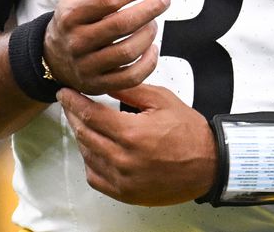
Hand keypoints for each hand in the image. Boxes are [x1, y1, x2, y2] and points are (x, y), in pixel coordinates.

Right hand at [44, 0, 169, 94]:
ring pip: (127, 51)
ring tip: (153, 23)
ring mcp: (86, 66)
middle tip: (164, 0)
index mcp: (71, 14)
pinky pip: (130, 77)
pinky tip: (152, 48)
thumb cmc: (76, 18)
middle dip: (149, 9)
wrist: (53, 55)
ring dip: (148, 34)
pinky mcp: (97, 85)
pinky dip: (148, 63)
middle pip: (120, 24)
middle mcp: (76, 41)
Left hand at [59, 84, 215, 205]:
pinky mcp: (126, 193)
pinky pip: (95, 177)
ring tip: (83, 123)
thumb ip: (130, 89)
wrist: (208, 164)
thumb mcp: (162, 100)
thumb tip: (105, 80)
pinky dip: (90, 162)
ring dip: (81, 137)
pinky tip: (93, 149)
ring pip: (87, 155)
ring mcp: (123, 179)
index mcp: (132, 133)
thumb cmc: (189, 132)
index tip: (65, 92)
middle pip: (84, 134)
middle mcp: (124, 159)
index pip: (90, 114)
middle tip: (70, 104)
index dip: (73, 101)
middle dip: (73, 115)